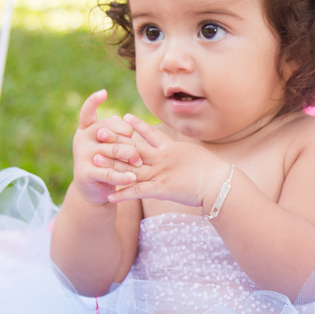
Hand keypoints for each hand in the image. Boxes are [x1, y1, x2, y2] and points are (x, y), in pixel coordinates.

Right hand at [71, 90, 141, 204]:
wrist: (94, 190)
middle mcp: (81, 140)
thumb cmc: (107, 162)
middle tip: (139, 151)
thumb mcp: (110, 145)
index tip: (103, 92)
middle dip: (128, 140)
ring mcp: (81, 156)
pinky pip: (108, 172)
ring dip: (129, 157)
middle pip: (109, 132)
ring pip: (111, 151)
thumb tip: (120, 118)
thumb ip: (115, 132)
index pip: (87, 112)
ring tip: (139, 163)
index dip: (93, 101)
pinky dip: (122, 176)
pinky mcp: (85, 173)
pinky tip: (132, 178)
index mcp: (86, 129)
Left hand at [109, 113, 227, 209]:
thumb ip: (185, 153)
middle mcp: (163, 158)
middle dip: (116, 139)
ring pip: (131, 167)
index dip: (136, 125)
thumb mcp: (196, 155)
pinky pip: (138, 192)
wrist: (219, 183)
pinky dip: (124, 194)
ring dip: (112, 165)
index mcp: (171, 149)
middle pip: (135, 147)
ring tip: (95, 161)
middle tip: (99, 131)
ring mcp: (161, 173)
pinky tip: (111, 196)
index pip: (151, 134)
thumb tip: (184, 151)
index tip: (123, 116)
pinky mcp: (162, 189)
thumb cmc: (213, 172)